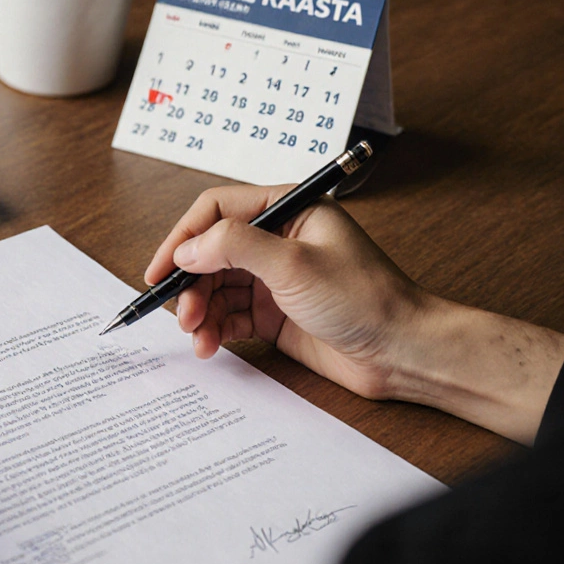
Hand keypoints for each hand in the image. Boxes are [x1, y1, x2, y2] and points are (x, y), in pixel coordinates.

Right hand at [145, 184, 423, 399]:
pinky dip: (214, 329)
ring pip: (215, 287)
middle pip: (210, 253)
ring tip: (199, 337)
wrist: (403, 353)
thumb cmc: (367, 299)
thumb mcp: (294, 264)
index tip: (160, 270)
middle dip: (191, 285)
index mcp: (288, 209)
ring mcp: (274, 278)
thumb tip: (187, 248)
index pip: (217, 210)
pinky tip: (210, 345)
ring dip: (200, 312)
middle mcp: (278, 240)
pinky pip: (229, 316)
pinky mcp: (274, 313)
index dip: (183, 238)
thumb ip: (235, 246)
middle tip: (182, 314)